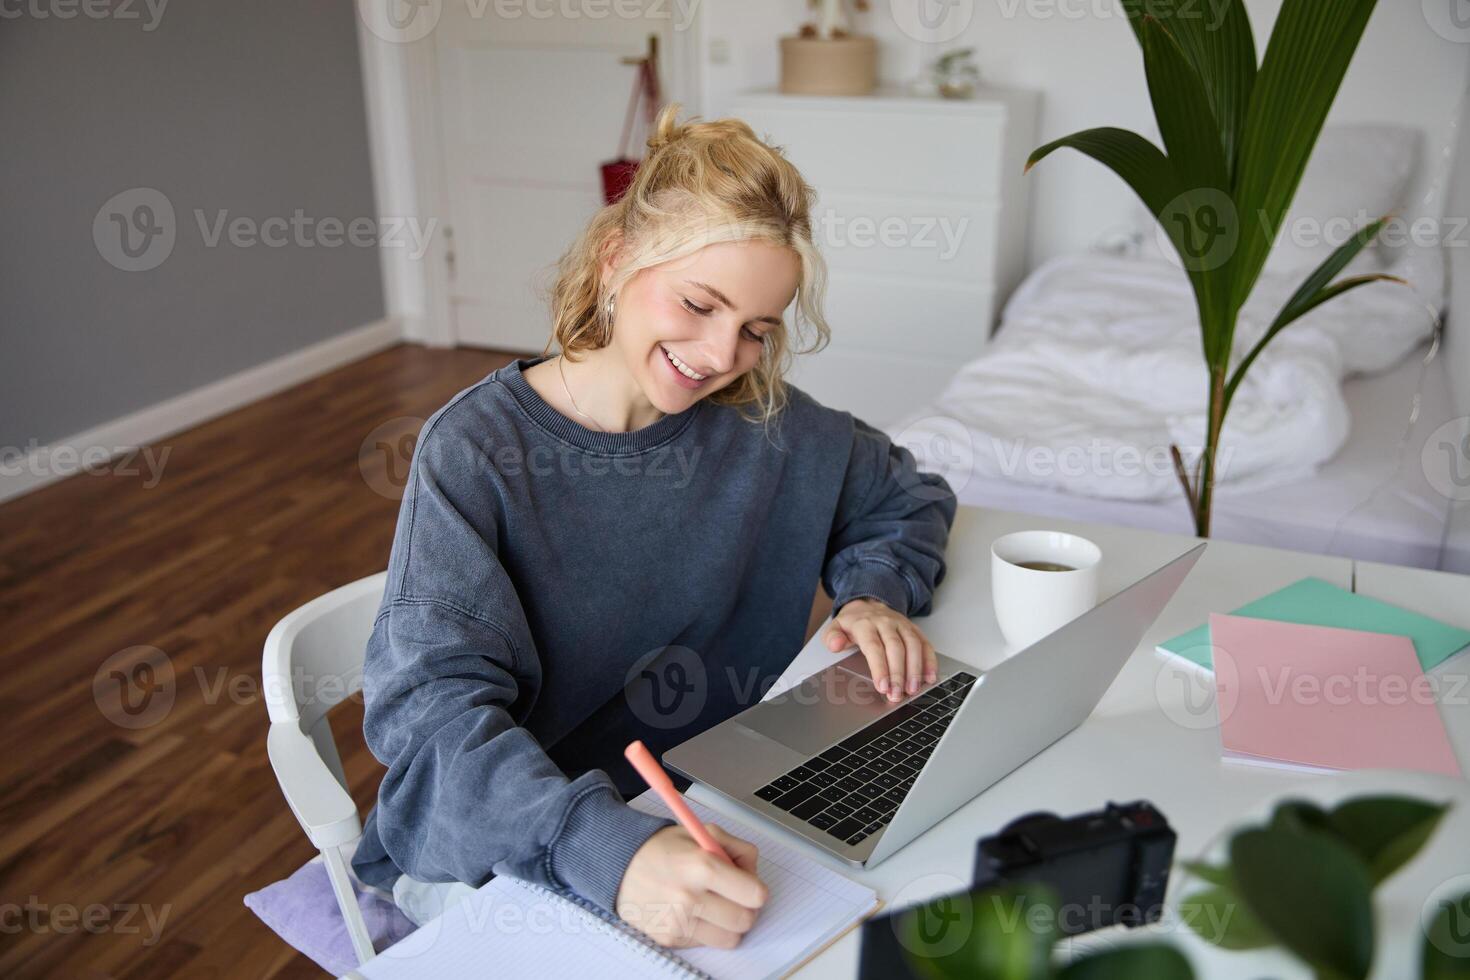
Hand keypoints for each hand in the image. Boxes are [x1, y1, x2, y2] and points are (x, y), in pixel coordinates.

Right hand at [616, 824, 767, 948]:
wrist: (619, 865)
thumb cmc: (662, 848)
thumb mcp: (702, 832)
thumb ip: (736, 848)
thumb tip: (753, 873)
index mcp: (703, 866)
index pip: (755, 895)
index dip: (756, 889)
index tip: (749, 886)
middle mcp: (690, 898)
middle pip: (745, 920)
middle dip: (745, 908)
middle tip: (732, 896)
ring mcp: (678, 922)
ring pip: (729, 938)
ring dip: (727, 923)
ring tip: (713, 905)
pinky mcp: (669, 938)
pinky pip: (705, 942)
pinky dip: (705, 930)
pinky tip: (691, 911)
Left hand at [824, 597, 937, 700]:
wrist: (868, 604)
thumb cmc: (853, 623)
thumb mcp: (836, 627)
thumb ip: (832, 637)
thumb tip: (835, 645)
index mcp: (865, 624)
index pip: (874, 647)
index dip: (880, 668)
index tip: (882, 687)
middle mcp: (886, 623)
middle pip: (896, 648)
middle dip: (898, 674)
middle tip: (896, 694)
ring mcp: (902, 625)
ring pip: (913, 646)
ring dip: (915, 669)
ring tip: (912, 690)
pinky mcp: (914, 630)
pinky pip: (925, 644)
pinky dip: (930, 661)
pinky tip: (929, 677)